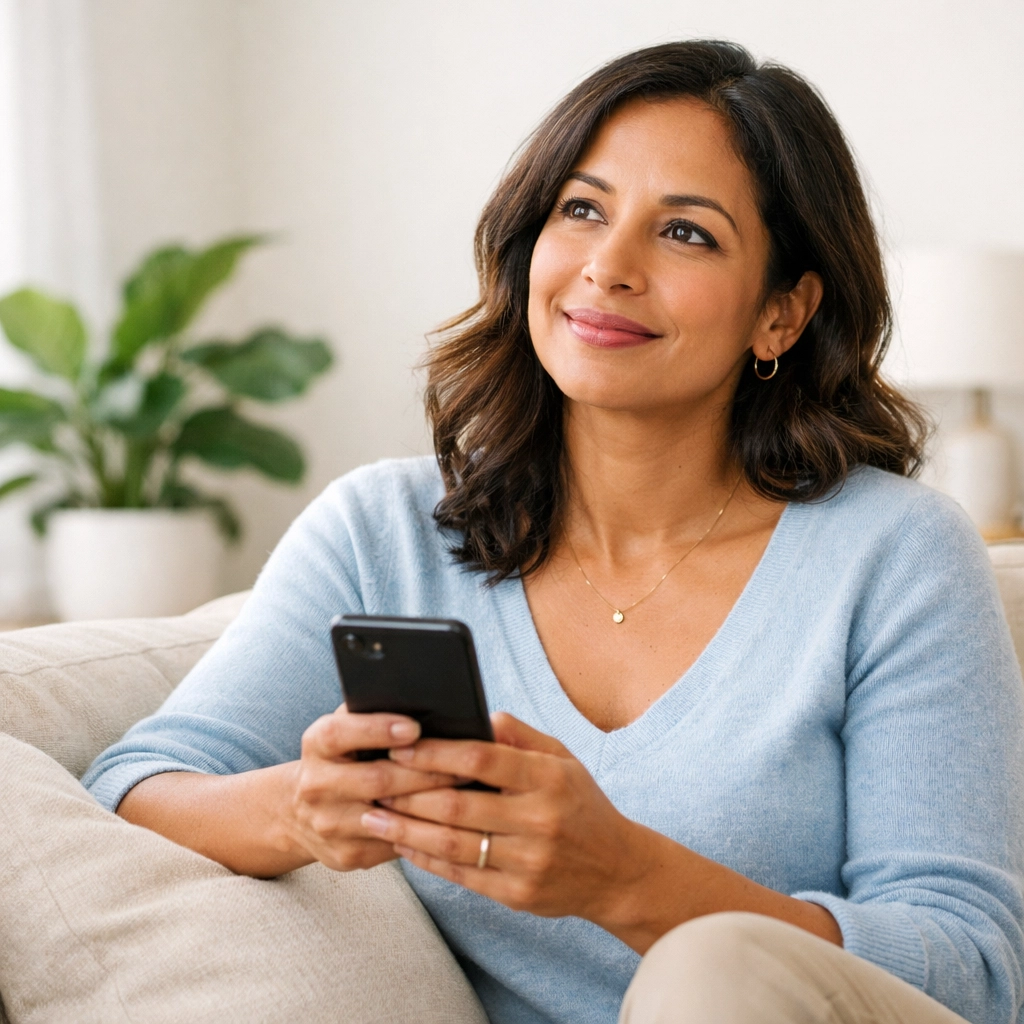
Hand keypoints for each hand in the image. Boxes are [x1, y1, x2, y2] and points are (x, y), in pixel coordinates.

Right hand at [283, 705, 459, 872]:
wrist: (300, 811)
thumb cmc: (341, 757)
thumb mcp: (346, 730)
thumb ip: (371, 713)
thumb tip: (422, 703)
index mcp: (317, 745)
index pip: (342, 733)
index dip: (378, 729)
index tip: (414, 727)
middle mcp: (316, 785)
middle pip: (376, 779)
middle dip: (426, 772)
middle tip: (465, 765)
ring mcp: (329, 824)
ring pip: (389, 817)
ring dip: (431, 805)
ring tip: (466, 792)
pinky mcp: (346, 853)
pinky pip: (394, 844)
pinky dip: (425, 832)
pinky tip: (450, 821)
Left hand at [358, 713, 656, 925]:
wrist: (618, 871)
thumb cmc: (581, 804)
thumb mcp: (563, 760)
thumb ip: (519, 737)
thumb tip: (478, 714)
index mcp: (548, 779)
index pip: (482, 761)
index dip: (437, 753)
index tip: (401, 747)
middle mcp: (539, 820)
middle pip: (459, 806)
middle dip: (409, 794)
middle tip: (375, 782)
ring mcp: (528, 862)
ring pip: (452, 846)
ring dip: (406, 831)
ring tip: (374, 817)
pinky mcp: (518, 895)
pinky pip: (461, 876)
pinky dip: (427, 860)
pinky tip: (404, 846)